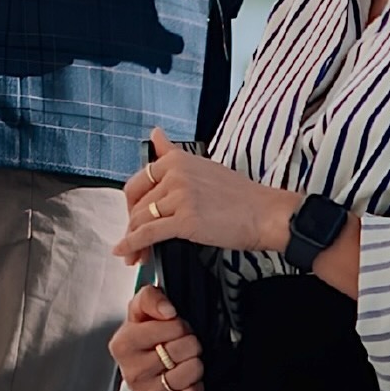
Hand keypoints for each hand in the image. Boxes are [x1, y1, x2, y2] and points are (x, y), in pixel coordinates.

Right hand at [114, 279, 205, 390]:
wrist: (139, 381)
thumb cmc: (144, 344)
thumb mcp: (141, 314)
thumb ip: (150, 298)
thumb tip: (167, 310)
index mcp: (123, 344)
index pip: (173, 325)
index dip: (180, 325)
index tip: (173, 330)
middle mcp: (131, 371)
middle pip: (185, 347)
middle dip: (190, 344)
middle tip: (179, 348)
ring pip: (192, 370)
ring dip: (194, 366)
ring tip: (181, 365)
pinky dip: (195, 388)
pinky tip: (183, 385)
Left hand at [118, 128, 299, 262]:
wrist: (265, 213)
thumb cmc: (241, 195)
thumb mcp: (203, 165)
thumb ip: (173, 153)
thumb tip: (155, 134)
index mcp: (177, 160)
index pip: (139, 181)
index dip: (134, 203)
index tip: (136, 216)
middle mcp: (175, 174)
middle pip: (136, 201)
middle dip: (130, 222)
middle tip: (133, 238)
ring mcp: (179, 196)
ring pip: (140, 219)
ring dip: (132, 240)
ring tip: (135, 256)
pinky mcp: (184, 220)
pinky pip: (147, 233)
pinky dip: (131, 244)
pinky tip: (124, 252)